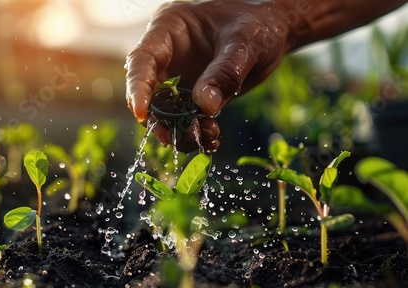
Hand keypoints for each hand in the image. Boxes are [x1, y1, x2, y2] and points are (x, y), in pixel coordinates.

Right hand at [125, 0, 293, 151]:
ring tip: (207, 137)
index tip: (143, 114)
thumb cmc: (258, 23)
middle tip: (173, 139)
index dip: (138, 88)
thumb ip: (225, 73)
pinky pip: (184, 117)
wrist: (274, 29)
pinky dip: (194, 132)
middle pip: (148, 91)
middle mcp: (168, 54)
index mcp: (169, 29)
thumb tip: (205, 107)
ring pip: (164, 110)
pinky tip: (211, 138)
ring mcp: (179, 76)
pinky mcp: (192, 93)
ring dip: (179, 130)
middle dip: (158, 118)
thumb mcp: (245, 43)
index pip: (142, 60)